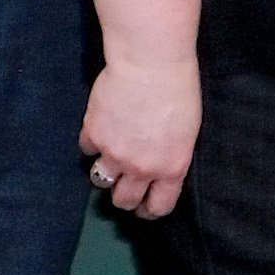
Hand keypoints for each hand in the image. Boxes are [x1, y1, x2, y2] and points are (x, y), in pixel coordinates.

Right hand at [79, 54, 197, 218]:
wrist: (150, 64)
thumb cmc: (179, 89)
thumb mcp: (188, 131)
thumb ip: (171, 155)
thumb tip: (160, 167)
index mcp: (171, 168)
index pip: (158, 206)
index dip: (150, 209)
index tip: (145, 207)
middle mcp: (141, 167)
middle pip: (124, 200)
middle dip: (124, 197)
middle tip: (124, 186)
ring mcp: (114, 153)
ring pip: (101, 180)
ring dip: (105, 172)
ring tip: (110, 159)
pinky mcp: (93, 135)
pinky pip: (87, 148)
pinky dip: (92, 140)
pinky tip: (101, 127)